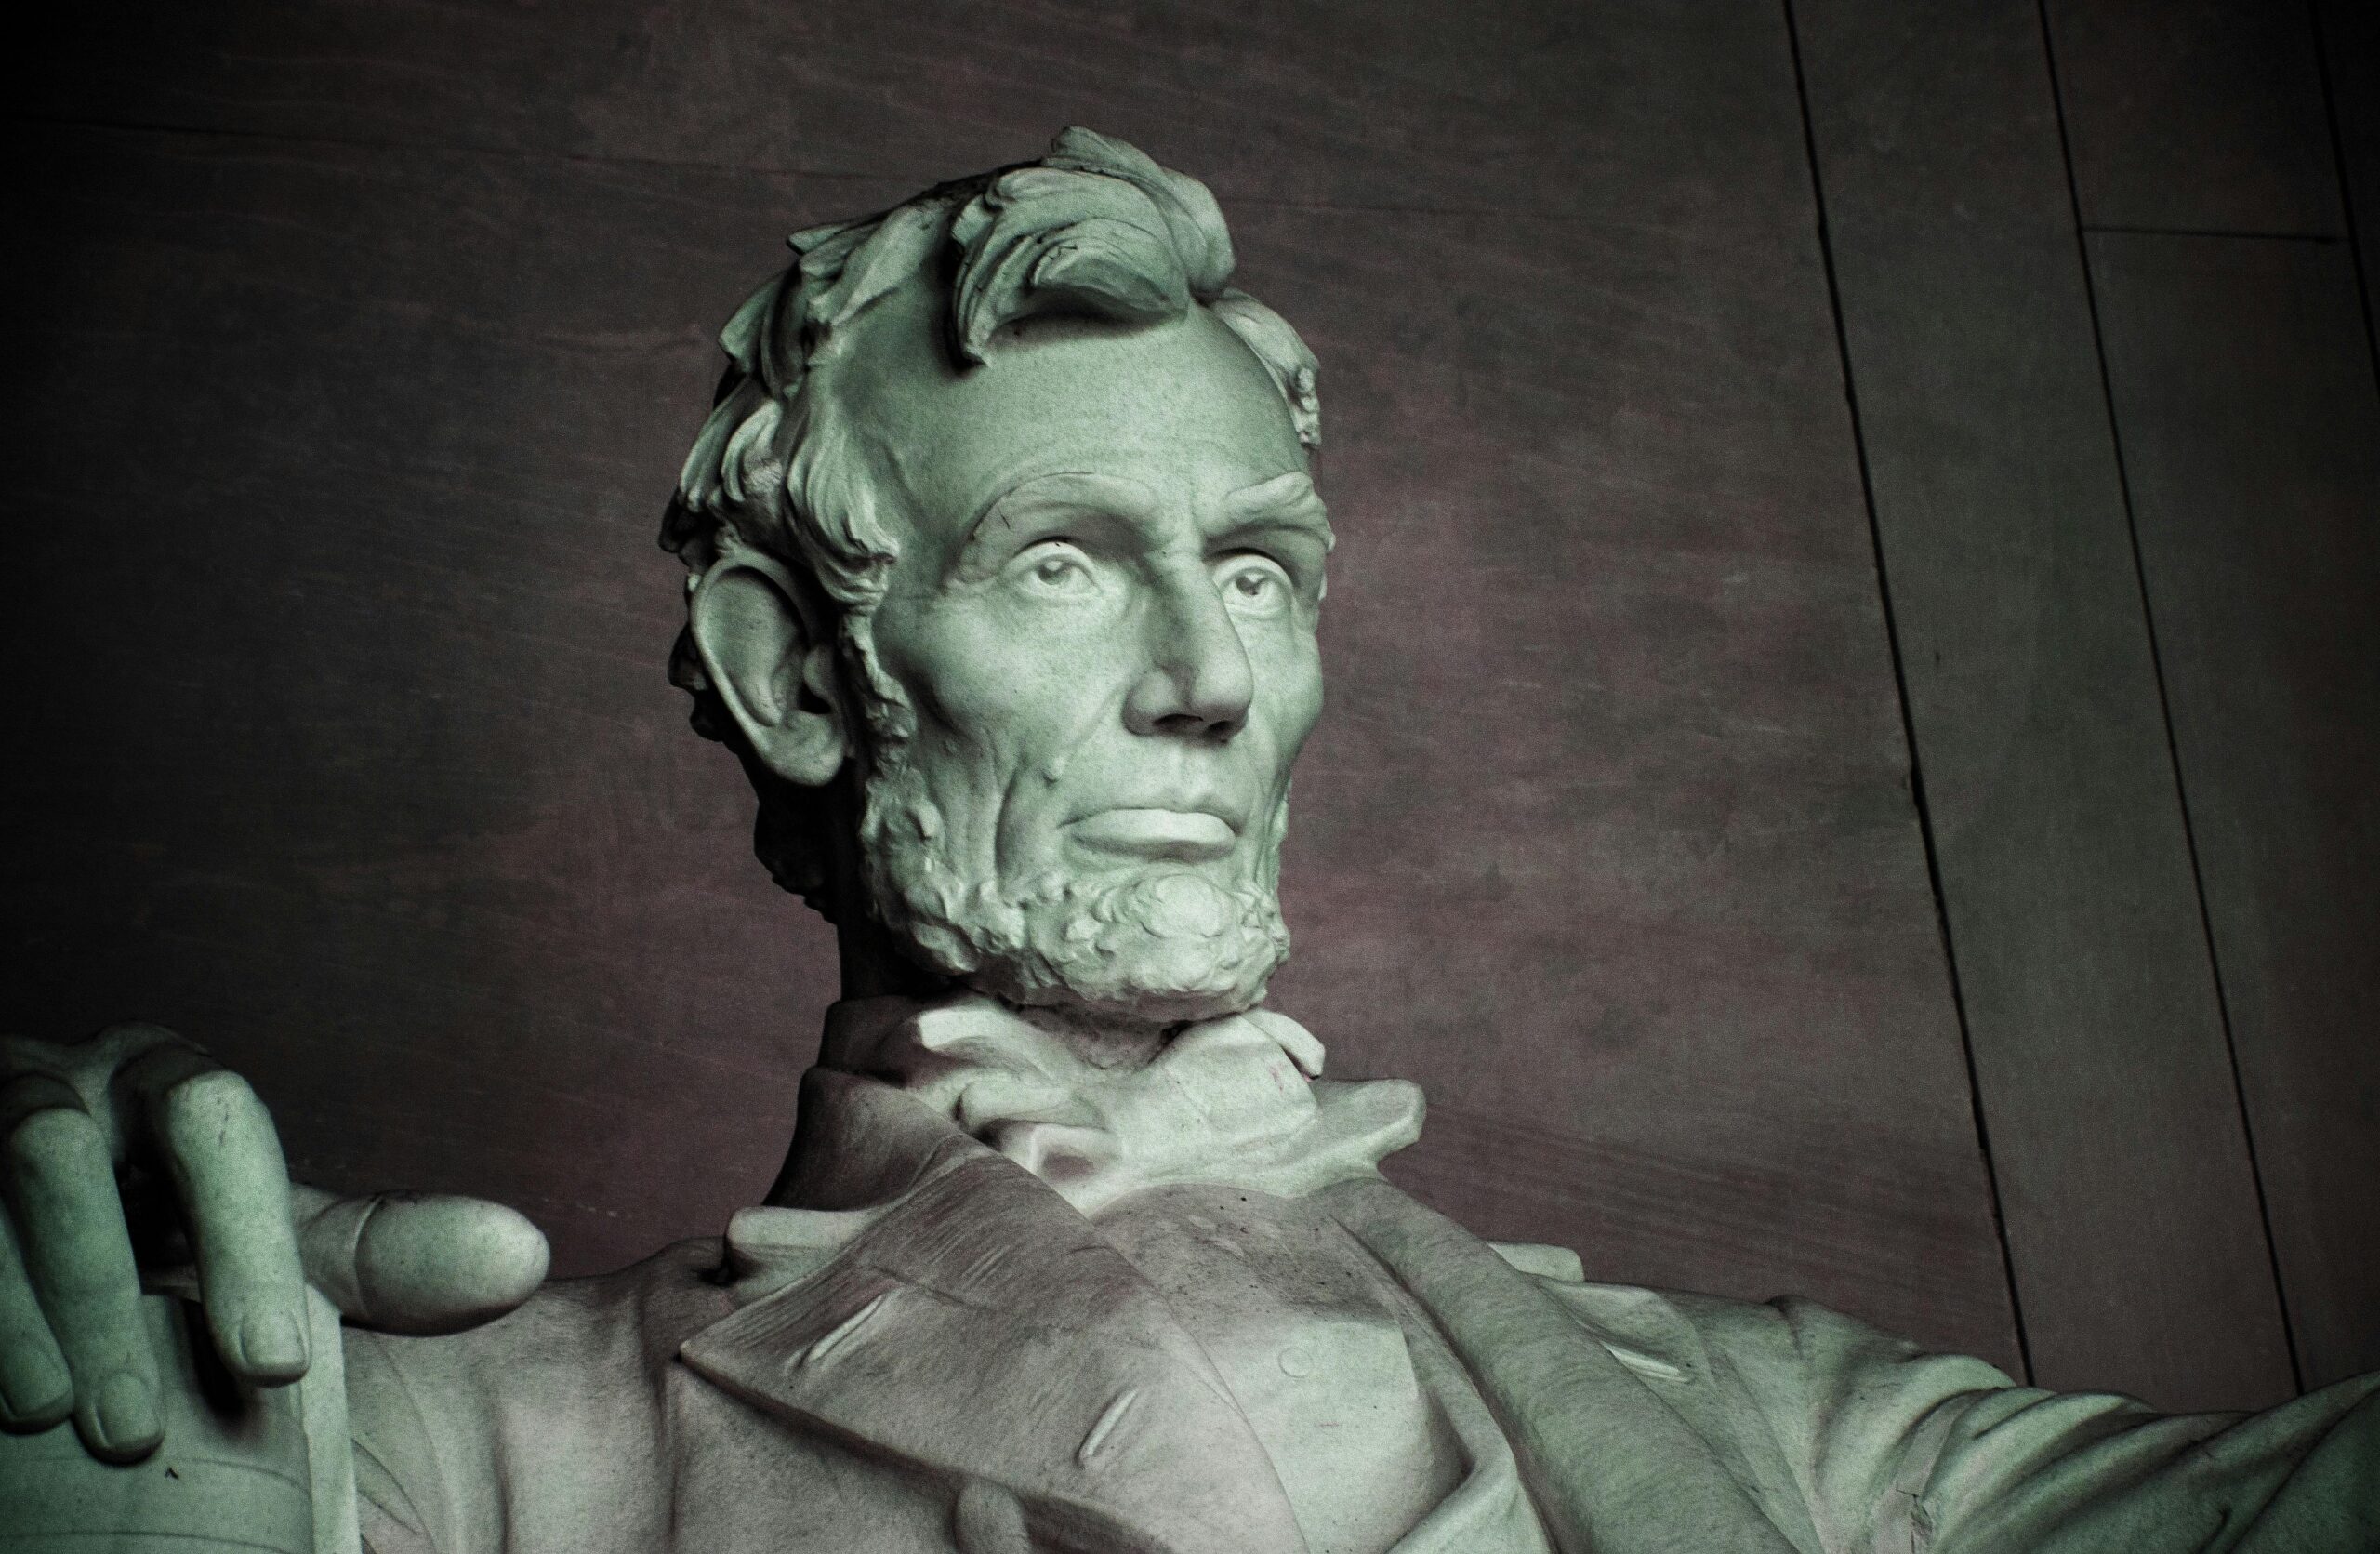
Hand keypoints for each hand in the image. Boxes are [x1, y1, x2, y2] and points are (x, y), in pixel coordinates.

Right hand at [1, 1023, 548, 1461]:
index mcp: (173, 1091)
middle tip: (139, 1431)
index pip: (216, 1122)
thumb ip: (387, 1257)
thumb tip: (526, 1257)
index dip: (246, 1239)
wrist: (18, 1236)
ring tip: (55, 1422)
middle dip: (102, 1290)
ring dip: (21, 1308)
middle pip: (68, 1148)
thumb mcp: (278, 1245)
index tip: (275, 1365)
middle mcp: (70, 1086)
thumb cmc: (172, 1234)